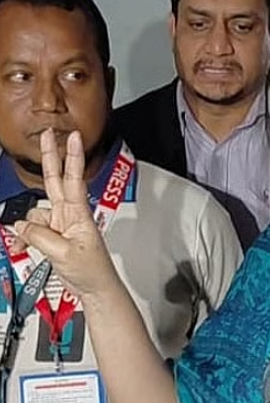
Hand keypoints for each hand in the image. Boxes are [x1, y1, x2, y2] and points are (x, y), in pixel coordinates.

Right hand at [14, 129, 120, 300]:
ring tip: (32, 246)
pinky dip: (25, 237)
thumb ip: (39, 236)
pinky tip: (24, 246)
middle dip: (51, 157)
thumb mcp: (62, 253)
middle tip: (48, 134)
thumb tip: (22, 225)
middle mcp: (70, 214)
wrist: (94, 287)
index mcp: (78, 213)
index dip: (72, 157)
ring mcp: (61, 223)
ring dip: (28, 228)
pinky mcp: (53, 234)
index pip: (74, 178)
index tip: (74, 137)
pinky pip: (32, 229)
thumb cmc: (90, 269)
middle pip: (56, 180)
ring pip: (35, 214)